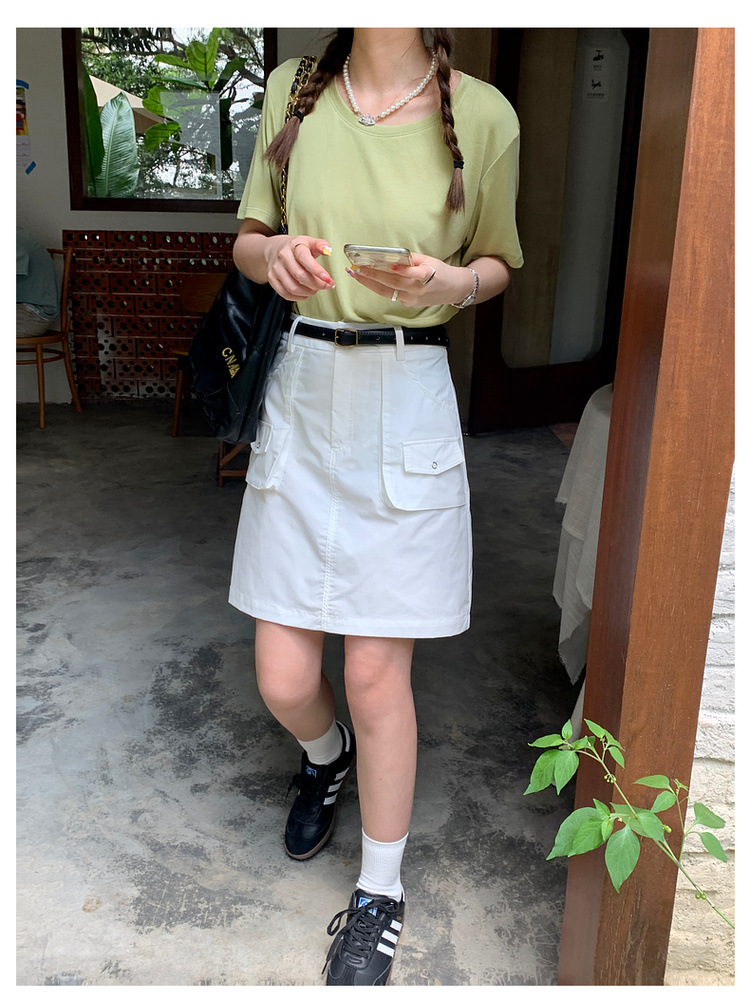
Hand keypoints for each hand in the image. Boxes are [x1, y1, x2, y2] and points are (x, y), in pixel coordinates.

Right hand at [265, 235, 335, 301]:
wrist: (275, 248)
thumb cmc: (296, 247)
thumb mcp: (310, 241)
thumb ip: (321, 245)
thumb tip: (328, 251)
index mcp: (294, 245)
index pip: (304, 258)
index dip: (317, 270)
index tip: (328, 279)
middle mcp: (283, 256)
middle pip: (300, 275)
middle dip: (316, 284)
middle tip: (326, 286)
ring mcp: (276, 268)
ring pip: (292, 287)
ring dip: (308, 292)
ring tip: (315, 290)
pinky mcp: (272, 278)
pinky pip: (285, 293)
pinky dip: (298, 297)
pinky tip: (305, 294)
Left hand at [345, 253, 473, 307]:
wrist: (452, 289)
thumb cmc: (440, 272)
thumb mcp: (429, 260)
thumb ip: (411, 259)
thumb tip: (392, 256)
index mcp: (427, 276)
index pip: (414, 273)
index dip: (402, 270)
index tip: (390, 265)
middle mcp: (418, 290)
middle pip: (393, 283)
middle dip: (373, 275)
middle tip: (356, 268)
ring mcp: (412, 299)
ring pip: (387, 291)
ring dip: (369, 283)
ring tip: (355, 274)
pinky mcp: (408, 304)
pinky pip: (390, 295)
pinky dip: (377, 287)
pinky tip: (367, 280)